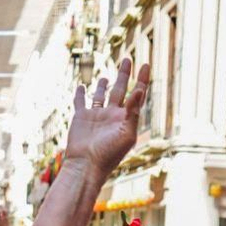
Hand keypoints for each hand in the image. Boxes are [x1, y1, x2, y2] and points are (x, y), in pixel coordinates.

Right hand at [62, 58, 149, 179]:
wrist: (86, 166)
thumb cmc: (109, 154)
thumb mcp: (126, 133)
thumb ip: (133, 111)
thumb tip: (139, 90)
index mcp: (125, 118)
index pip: (137, 95)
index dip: (142, 79)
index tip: (146, 64)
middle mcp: (112, 115)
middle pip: (120, 90)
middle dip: (124, 75)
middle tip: (127, 59)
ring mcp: (96, 116)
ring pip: (100, 95)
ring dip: (103, 85)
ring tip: (106, 77)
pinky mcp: (81, 118)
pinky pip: (80, 102)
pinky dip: (80, 94)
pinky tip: (82, 86)